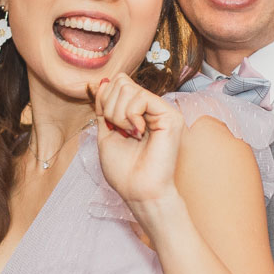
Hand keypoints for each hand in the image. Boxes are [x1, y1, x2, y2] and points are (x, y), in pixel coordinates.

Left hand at [92, 74, 180, 209]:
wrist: (139, 191)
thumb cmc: (124, 171)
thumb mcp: (105, 133)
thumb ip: (104, 107)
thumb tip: (103, 82)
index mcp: (137, 112)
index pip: (117, 83)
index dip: (105, 99)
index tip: (109, 124)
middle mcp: (151, 108)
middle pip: (121, 81)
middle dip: (110, 106)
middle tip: (120, 130)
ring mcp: (162, 110)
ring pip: (127, 87)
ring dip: (119, 114)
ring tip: (130, 134)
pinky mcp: (170, 116)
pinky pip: (140, 98)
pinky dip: (130, 115)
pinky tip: (138, 133)